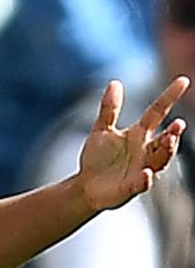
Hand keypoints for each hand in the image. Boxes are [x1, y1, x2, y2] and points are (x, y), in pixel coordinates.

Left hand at [75, 77, 188, 210]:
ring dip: (166, 151)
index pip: (158, 112)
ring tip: (169, 140)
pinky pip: (142, 183)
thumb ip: (109, 109)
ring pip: (160, 160)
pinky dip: (145, 179)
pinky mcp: (132, 187)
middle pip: (165, 140)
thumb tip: (115, 82)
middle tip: (178, 124)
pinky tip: (146, 173)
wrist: (86, 186)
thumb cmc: (98, 157)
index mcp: (139, 134)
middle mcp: (146, 151)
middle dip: (174, 133)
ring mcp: (142, 169)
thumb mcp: (102, 130)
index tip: (182, 80)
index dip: (170, 97)